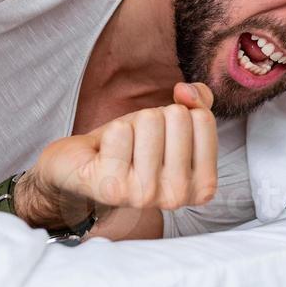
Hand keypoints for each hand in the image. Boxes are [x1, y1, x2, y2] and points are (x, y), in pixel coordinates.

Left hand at [16, 83, 218, 229]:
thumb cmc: (131, 146)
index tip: (162, 138)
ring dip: (132, 125)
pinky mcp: (112, 188)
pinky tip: (105, 154)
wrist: (83, 167)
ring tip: (122, 148)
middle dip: (154, 118)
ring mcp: (145, 195)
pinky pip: (120, 132)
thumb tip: (186, 90)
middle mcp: (177, 196)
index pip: (202, 118)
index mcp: (202, 185)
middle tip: (138, 143)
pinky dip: (111, 133)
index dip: (177, 114)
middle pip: (177, 117)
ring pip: (150, 121)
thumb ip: (197, 100)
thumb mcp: (171, 123)